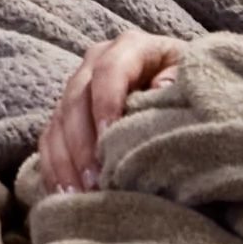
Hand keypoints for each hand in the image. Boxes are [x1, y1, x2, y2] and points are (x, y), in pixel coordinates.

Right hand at [34, 33, 183, 198]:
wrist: (182, 90)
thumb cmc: (190, 87)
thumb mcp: (193, 79)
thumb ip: (179, 84)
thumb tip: (158, 93)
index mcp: (131, 48)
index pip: (109, 71)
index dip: (106, 103)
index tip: (109, 138)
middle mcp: (96, 62)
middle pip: (76, 99)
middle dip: (83, 143)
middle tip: (96, 180)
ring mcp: (77, 89)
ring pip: (58, 123)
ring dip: (66, 162)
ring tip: (80, 196)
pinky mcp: (66, 116)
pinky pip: (49, 141)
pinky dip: (54, 169)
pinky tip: (66, 195)